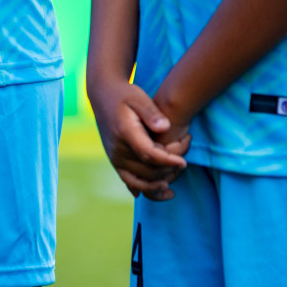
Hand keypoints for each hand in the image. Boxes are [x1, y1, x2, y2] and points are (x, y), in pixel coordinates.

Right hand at [91, 77, 189, 200]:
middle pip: (146, 171)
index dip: (167, 161)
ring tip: (173, 185)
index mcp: (124, 133)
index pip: (148, 154)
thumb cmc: (125, 95)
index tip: (183, 162)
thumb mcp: (139, 97)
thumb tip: (166, 128)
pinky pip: (129, 182)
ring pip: (138, 181)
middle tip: (184, 161)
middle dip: (168, 171)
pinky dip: (145, 189)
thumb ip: (152, 112)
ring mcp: (114, 158)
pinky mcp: (115, 161)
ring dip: (157, 186)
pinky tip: (160, 191)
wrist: (103, 95)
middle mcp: (117, 149)